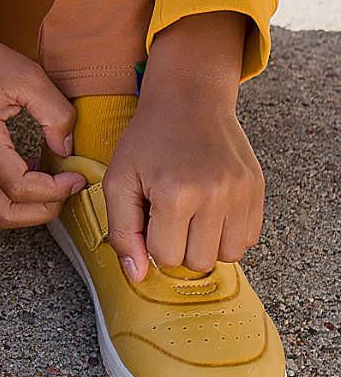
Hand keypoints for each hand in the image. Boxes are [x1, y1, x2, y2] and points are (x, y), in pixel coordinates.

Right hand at [0, 32, 86, 228]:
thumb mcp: (29, 77)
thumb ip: (56, 114)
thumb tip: (65, 150)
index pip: (20, 188)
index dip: (56, 190)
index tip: (77, 176)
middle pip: (6, 213)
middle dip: (44, 210)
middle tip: (66, 188)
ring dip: (27, 211)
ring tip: (48, 186)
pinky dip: (10, 202)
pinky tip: (26, 177)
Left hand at [103, 15, 262, 279]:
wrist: (189, 100)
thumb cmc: (148, 141)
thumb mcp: (118, 179)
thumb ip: (122, 231)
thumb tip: (138, 275)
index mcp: (175, 193)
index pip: (166, 256)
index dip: (151, 239)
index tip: (148, 214)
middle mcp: (215, 196)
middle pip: (198, 261)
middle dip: (178, 245)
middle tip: (168, 214)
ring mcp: (241, 194)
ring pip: (227, 256)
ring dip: (205, 243)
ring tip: (191, 213)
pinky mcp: (258, 191)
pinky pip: (248, 239)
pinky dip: (228, 233)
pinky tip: (211, 208)